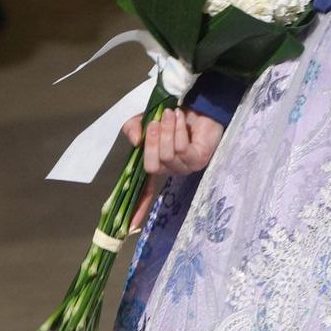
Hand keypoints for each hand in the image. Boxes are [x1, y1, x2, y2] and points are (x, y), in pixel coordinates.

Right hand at [122, 107, 226, 232]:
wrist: (201, 106)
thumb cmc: (173, 117)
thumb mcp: (147, 120)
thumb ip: (135, 128)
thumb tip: (136, 141)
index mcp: (158, 165)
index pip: (147, 191)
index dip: (139, 207)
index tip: (130, 225)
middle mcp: (172, 170)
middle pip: (153, 166)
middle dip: (152, 141)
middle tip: (156, 121)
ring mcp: (186, 166)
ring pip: (168, 155)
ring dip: (167, 130)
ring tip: (172, 114)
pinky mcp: (199, 159)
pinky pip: (182, 149)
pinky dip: (178, 130)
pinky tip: (181, 118)